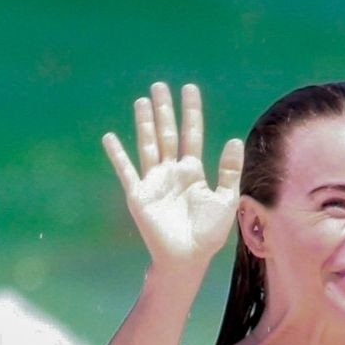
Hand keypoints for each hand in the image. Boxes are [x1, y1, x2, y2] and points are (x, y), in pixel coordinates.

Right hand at [102, 81, 243, 270]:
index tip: (189, 89)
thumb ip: (229, 170)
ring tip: (142, 101)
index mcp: (192, 172)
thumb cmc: (208, 234)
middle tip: (160, 85)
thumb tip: (234, 139)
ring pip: (148, 145)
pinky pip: (126, 170)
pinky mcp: (139, 195)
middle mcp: (171, 173)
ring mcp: (154, 182)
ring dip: (145, 123)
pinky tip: (110, 138)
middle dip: (164, 110)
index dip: (191, 113)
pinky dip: (117, 155)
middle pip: (167, 134)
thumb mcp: (225, 199)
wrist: (187, 259)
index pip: (191, 135)